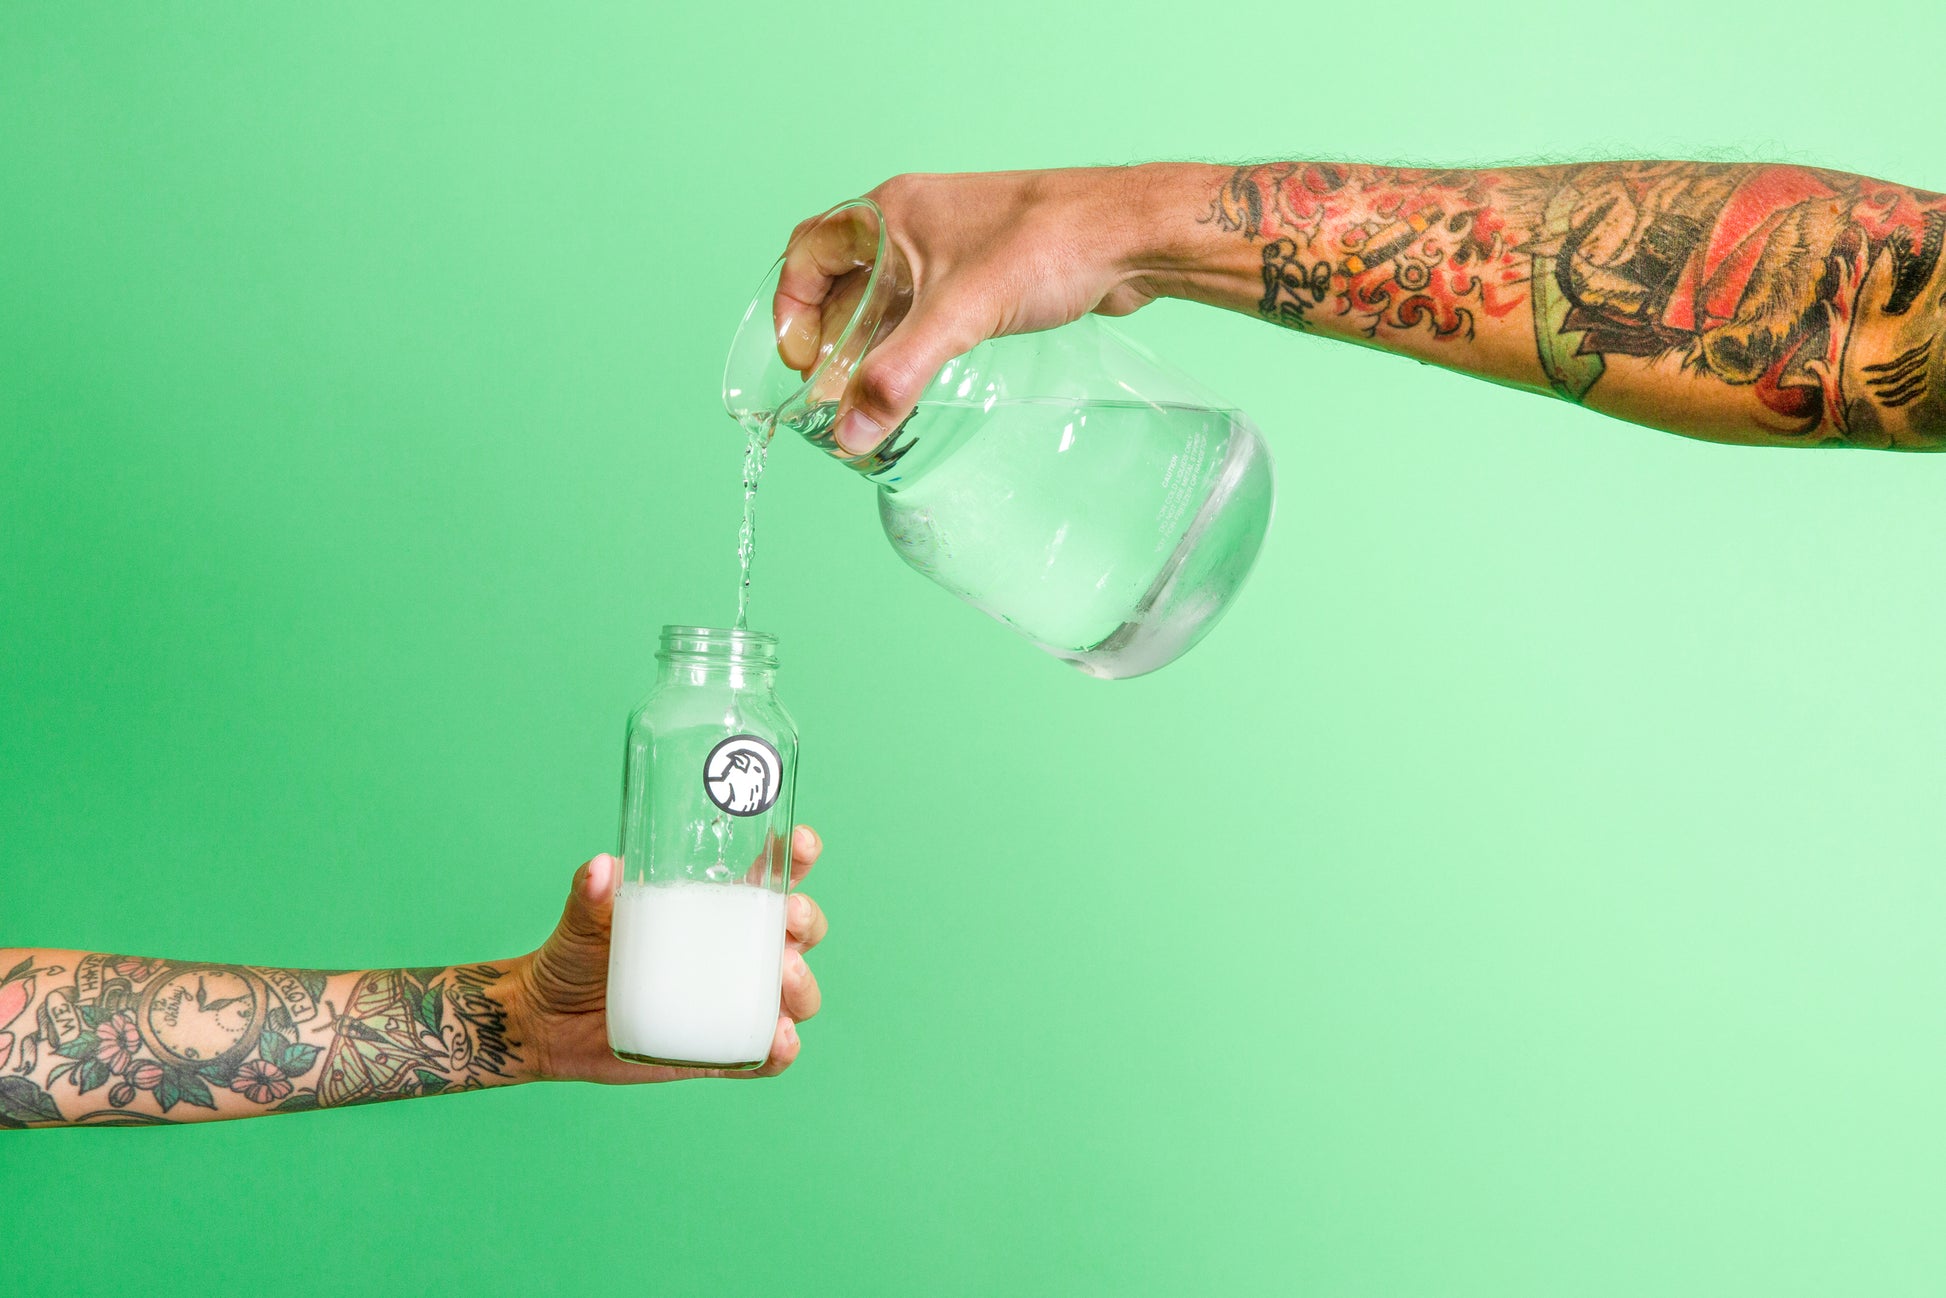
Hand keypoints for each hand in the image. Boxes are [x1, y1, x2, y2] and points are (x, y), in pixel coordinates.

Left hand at [513, 826, 828, 1082]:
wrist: (549, 1022)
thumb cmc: (575, 956)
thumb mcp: (583, 918)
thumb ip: (591, 892)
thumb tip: (601, 867)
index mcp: (717, 908)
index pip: (773, 876)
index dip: (798, 857)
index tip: (802, 845)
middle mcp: (737, 953)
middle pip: (799, 934)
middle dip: (807, 922)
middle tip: (789, 918)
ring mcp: (733, 1002)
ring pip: (796, 995)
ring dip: (803, 984)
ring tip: (785, 976)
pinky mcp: (720, 1049)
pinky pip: (766, 1055)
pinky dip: (782, 1049)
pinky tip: (779, 1038)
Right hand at [774, 167, 1199, 455]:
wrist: (1128, 235)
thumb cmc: (1048, 246)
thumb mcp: (959, 316)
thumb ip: (899, 376)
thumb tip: (851, 434)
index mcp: (890, 212)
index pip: (809, 251)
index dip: (793, 307)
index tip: (799, 360)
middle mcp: (913, 222)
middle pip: (842, 279)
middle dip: (828, 335)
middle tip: (828, 390)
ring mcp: (950, 246)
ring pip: (886, 296)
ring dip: (869, 343)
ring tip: (864, 397)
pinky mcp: (983, 270)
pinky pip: (926, 307)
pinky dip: (908, 343)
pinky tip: (915, 378)